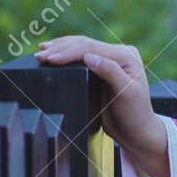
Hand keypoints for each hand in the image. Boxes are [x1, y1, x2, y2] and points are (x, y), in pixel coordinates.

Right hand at [34, 36, 170, 176]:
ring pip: (80, 48)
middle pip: (84, 45)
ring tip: (42, 51)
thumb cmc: (135, 115)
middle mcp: (118, 54)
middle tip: (41, 54)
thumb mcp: (126, 93)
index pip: (92, 48)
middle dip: (60, 48)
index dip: (69, 52)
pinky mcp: (100, 69)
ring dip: (60, 48)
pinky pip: (80, 58)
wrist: (136, 132)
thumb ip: (110, 72)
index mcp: (126, 55)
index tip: (51, 58)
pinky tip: (53, 54)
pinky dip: (65, 55)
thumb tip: (89, 57)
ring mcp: (109, 60)